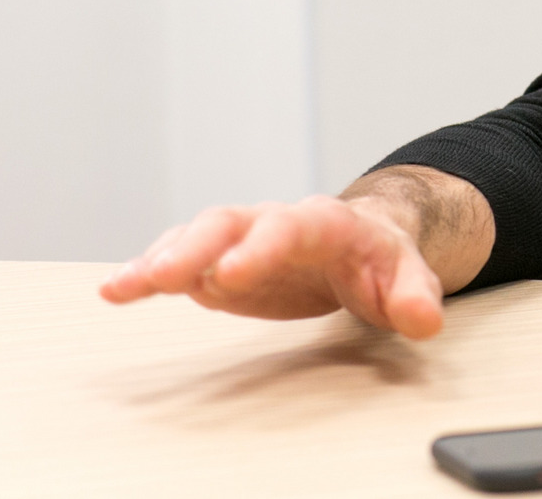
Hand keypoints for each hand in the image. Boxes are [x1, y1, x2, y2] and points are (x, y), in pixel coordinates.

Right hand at [98, 193, 446, 338]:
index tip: (233, 274)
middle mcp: (275, 220)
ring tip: (126, 286)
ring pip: (198, 235)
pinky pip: (180, 259)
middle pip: (231, 222)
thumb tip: (423, 319)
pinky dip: (149, 272)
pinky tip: (119, 290)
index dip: (262, 247)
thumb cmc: (383, 260)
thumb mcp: (409, 278)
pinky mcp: (219, 261)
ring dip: (162, 258)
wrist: (363, 241)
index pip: (292, 226)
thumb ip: (414, 296)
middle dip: (198, 247)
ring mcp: (242, 238)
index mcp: (327, 222)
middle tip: (164, 276)